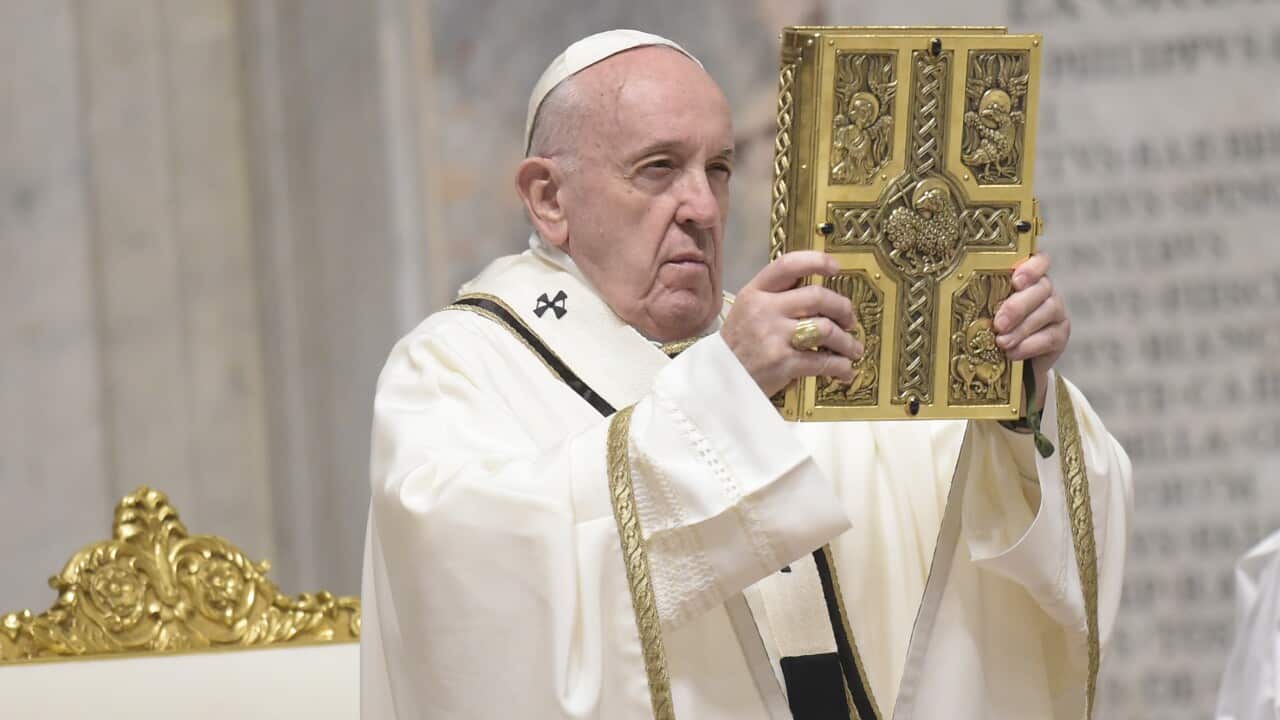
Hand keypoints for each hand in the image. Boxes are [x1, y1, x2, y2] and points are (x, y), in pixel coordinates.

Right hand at [722, 251, 864, 395]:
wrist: (718, 380)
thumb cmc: (739, 344)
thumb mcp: (748, 310)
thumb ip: (776, 296)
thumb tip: (820, 292)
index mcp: (755, 292)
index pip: (788, 265)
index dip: (817, 261)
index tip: (836, 268)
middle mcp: (764, 310)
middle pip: (817, 297)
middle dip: (843, 308)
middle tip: (850, 319)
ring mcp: (774, 337)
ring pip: (826, 329)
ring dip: (847, 341)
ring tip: (852, 349)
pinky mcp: (783, 363)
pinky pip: (823, 361)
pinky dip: (840, 366)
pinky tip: (844, 370)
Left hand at [994, 253, 1070, 407]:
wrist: (1013, 360)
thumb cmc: (993, 327)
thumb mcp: (986, 310)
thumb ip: (984, 299)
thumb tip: (961, 299)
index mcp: (1026, 276)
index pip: (1039, 260)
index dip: (1031, 267)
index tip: (1016, 280)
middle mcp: (1045, 290)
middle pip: (1041, 287)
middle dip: (1018, 306)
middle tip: (999, 324)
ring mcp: (1056, 311)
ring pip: (1047, 311)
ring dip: (1021, 329)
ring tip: (1001, 342)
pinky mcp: (1060, 334)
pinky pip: (1050, 337)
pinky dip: (1029, 346)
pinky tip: (1012, 353)